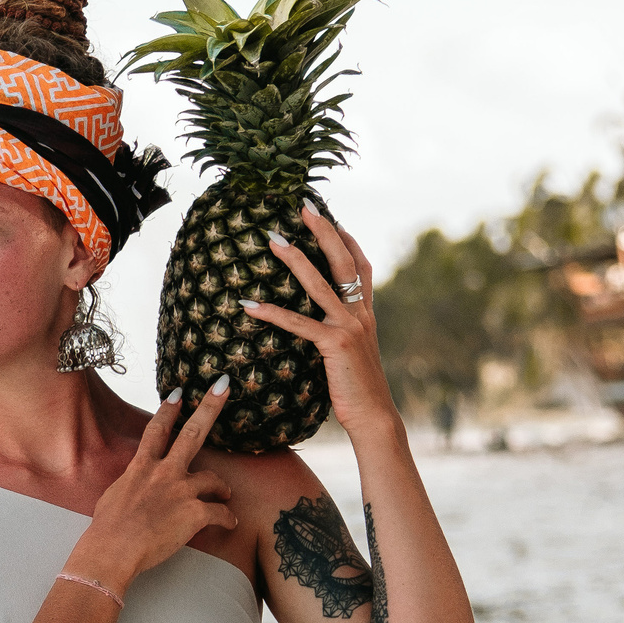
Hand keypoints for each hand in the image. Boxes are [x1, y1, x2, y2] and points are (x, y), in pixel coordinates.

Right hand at [72, 383, 238, 588]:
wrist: (112, 551)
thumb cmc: (107, 529)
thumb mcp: (114, 496)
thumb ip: (131, 484)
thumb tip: (136, 486)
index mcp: (141, 468)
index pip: (156, 431)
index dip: (168, 410)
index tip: (178, 393)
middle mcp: (164, 473)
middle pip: (192, 434)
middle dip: (209, 407)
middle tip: (223, 387)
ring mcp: (181, 492)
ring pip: (213, 479)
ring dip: (221, 486)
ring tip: (225, 493)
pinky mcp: (194, 514)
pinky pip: (220, 512)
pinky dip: (227, 518)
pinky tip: (229, 523)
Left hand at [249, 204, 399, 441]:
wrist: (374, 415)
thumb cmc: (357, 389)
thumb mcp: (351, 354)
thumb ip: (339, 334)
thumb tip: (322, 327)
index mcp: (365, 313)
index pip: (360, 266)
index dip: (347, 239)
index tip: (331, 217)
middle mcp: (361, 314)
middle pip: (343, 261)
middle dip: (324, 231)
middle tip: (304, 206)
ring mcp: (349, 326)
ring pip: (320, 284)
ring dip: (295, 260)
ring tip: (273, 240)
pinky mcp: (335, 344)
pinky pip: (299, 323)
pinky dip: (273, 312)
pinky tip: (249, 304)